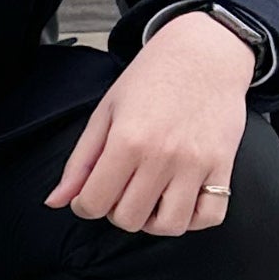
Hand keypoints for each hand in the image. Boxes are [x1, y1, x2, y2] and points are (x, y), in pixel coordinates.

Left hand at [46, 10, 253, 237]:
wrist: (204, 53)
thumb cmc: (152, 78)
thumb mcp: (106, 111)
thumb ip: (80, 160)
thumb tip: (55, 202)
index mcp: (127, 139)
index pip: (94, 202)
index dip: (84, 205)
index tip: (90, 196)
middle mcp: (162, 156)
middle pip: (128, 219)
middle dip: (116, 211)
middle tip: (121, 190)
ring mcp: (196, 164)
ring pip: (169, 226)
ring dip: (153, 220)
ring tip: (150, 198)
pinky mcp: (223, 166)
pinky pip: (210, 216)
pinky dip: (193, 218)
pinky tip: (181, 199)